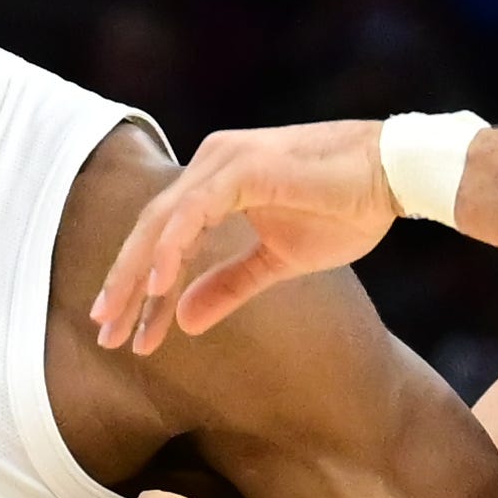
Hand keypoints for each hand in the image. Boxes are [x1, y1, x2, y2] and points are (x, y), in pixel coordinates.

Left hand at [92, 122, 396, 352]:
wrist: (394, 176)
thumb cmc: (344, 209)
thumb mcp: (276, 261)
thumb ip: (229, 286)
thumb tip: (186, 322)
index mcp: (214, 183)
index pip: (164, 240)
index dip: (140, 291)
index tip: (124, 335)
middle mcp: (210, 165)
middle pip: (150, 231)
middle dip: (123, 287)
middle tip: (104, 335)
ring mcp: (223, 162)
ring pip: (162, 222)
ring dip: (136, 274)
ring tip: (119, 320)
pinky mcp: (243, 168)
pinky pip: (193, 212)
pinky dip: (172, 248)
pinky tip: (157, 286)